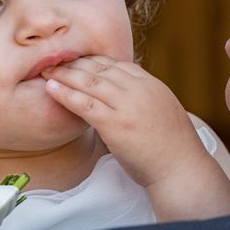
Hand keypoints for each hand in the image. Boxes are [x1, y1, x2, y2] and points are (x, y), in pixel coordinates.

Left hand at [42, 55, 209, 188]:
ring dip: (65, 74)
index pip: (118, 64)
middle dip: (76, 63)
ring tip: (47, 71)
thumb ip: (144, 100)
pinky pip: (85, 104)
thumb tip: (126, 98)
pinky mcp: (115, 124)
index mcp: (152, 85)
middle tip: (55, 60)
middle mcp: (140, 90)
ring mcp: (127, 105)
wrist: (181, 169)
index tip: (78, 61)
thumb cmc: (173, 149)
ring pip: (90, 82)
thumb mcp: (163, 112)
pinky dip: (65, 94)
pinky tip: (51, 89)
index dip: (94, 61)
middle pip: (101, 68)